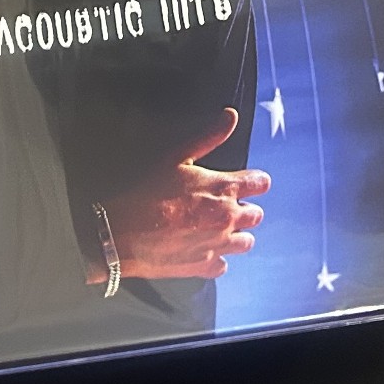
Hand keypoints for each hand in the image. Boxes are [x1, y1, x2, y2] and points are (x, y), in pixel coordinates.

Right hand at [98, 111, 268, 280]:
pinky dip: (216, 258)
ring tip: (215, 229)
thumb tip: (231, 116)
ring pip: (246, 242)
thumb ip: (209, 137)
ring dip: (235, 235)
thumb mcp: (176, 157)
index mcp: (225, 188)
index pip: (262, 183)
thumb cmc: (147, 192)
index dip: (254, 182)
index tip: (245, 184)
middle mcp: (228, 217)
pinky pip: (224, 265)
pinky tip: (201, 249)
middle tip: (222, 207)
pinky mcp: (205, 267)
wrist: (121, 233)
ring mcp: (219, 244)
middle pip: (257, 215)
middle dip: (243, 209)